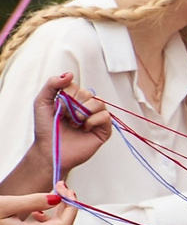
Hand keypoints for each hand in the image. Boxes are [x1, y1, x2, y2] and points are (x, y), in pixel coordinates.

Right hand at [0, 186, 75, 224]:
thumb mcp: (6, 205)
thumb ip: (34, 202)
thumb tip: (56, 199)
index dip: (70, 207)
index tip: (69, 192)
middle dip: (64, 206)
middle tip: (62, 189)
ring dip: (55, 212)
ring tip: (52, 196)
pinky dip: (45, 219)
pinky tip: (37, 210)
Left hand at [11, 74, 114, 188]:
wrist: (50, 150)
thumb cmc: (45, 129)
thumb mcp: (41, 102)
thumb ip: (52, 85)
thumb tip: (70, 74)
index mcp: (72, 100)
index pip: (75, 86)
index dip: (66, 95)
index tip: (58, 108)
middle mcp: (86, 107)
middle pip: (88, 93)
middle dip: (74, 106)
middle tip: (66, 118)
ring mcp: (96, 118)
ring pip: (99, 103)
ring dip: (83, 113)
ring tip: (75, 124)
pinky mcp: (104, 130)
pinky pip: (105, 116)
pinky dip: (93, 121)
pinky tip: (85, 129)